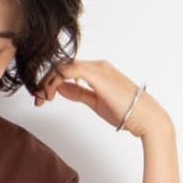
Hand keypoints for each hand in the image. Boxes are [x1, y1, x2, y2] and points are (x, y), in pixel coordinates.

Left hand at [31, 58, 167, 138]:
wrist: (145, 116)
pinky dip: (56, 80)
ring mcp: (98, 68)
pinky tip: (51, 94)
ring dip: (48, 81)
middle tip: (37, 100)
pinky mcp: (97, 75)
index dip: (51, 82)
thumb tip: (61, 89)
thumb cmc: (126, 111)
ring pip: (64, 66)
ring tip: (42, 99)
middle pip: (63, 66)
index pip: (67, 69)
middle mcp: (97, 65)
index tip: (42, 98)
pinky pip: (70, 70)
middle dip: (46, 82)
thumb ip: (78, 93)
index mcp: (97, 70)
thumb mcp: (95, 102)